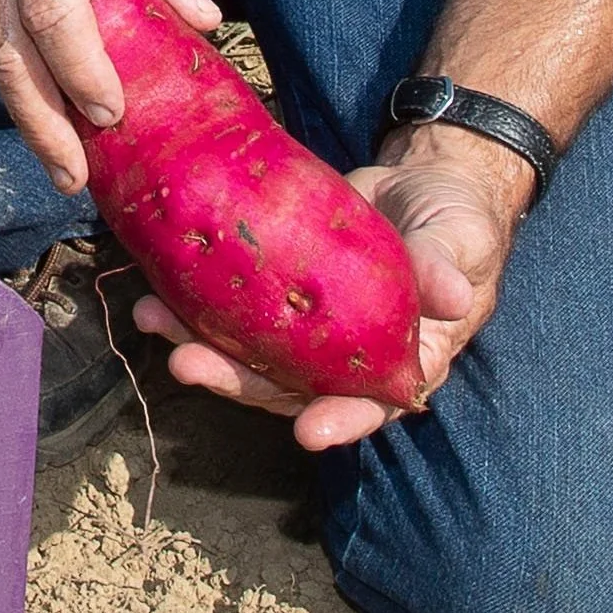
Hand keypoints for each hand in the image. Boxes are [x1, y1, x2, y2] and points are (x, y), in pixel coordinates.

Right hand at [0, 0, 219, 195]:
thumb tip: (196, 19)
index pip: (50, 6)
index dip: (81, 70)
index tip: (115, 111)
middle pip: (5, 46)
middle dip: (40, 120)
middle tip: (74, 178)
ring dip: (23, 107)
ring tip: (62, 160)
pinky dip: (15, 67)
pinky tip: (46, 97)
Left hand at [134, 125, 531, 449]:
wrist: (425, 178)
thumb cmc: (456, 218)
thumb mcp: (462, 239)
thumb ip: (446, 266)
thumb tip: (455, 297)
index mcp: (402, 357)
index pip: (370, 403)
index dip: (341, 420)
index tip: (309, 434)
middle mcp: (347, 353)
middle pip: (287, 384)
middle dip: (235, 380)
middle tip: (187, 365)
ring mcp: (310, 321)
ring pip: (249, 347)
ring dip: (197, 338)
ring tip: (150, 316)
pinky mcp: (281, 281)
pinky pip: (236, 299)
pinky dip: (194, 296)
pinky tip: (154, 282)